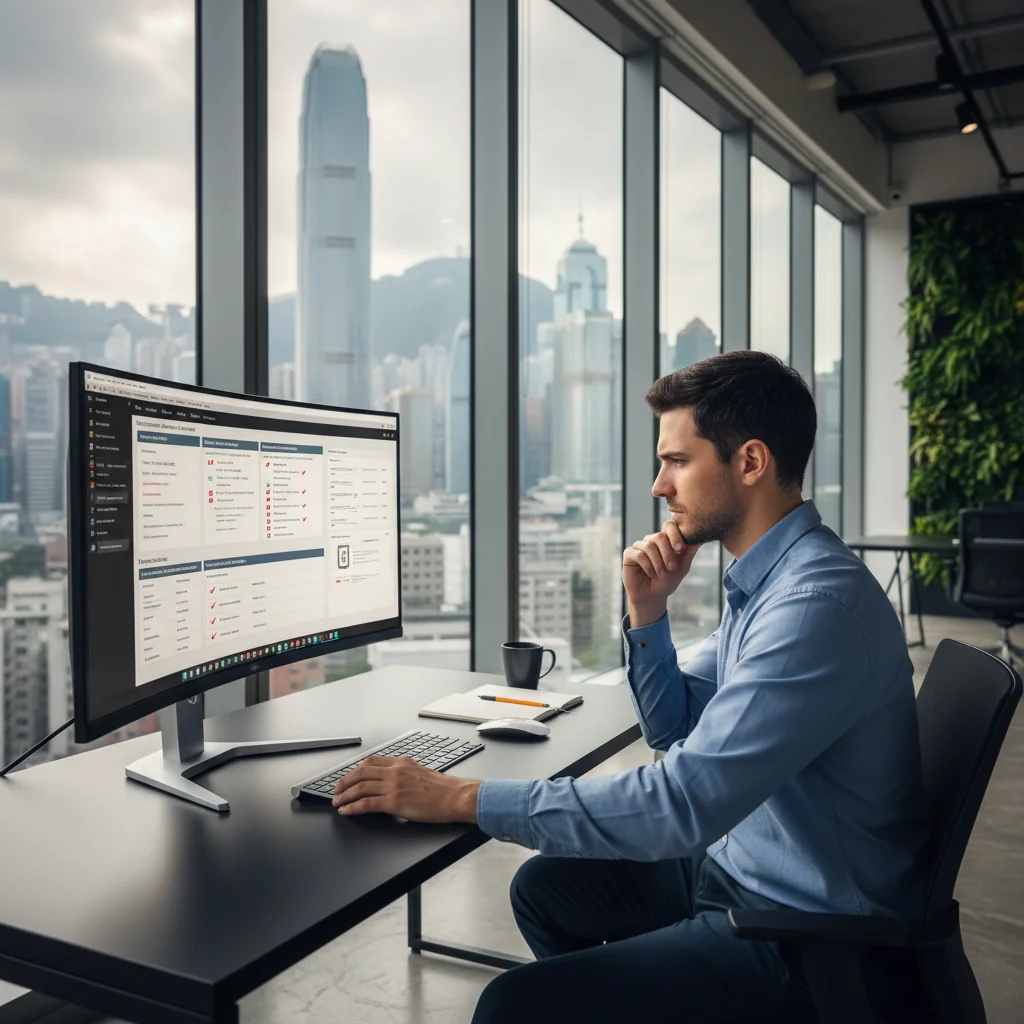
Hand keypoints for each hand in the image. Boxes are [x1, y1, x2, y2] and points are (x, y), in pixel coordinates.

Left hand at [331, 755, 480, 822]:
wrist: (456, 796)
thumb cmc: (443, 788)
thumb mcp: (421, 772)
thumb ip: (404, 773)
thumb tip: (392, 780)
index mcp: (401, 763)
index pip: (371, 762)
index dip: (355, 770)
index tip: (348, 777)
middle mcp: (395, 771)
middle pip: (361, 773)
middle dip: (345, 782)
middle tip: (336, 790)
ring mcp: (393, 786)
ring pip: (360, 787)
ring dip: (345, 796)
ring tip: (337, 803)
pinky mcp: (394, 802)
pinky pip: (366, 804)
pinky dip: (352, 807)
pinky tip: (346, 811)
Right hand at [623, 520, 701, 626]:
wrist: (651, 597)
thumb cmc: (667, 582)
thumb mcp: (681, 568)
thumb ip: (688, 553)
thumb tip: (700, 539)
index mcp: (665, 540)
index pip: (669, 526)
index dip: (675, 535)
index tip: (680, 549)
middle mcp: (652, 540)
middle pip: (659, 536)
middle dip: (668, 553)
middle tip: (671, 567)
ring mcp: (640, 546)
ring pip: (649, 546)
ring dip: (658, 562)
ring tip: (661, 575)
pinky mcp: (629, 554)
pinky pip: (638, 554)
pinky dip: (647, 565)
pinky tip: (651, 574)